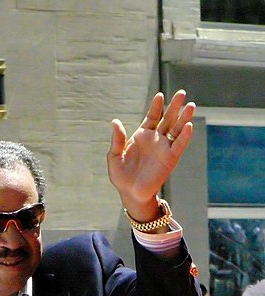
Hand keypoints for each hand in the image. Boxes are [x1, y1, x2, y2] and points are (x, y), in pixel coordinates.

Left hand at [107, 90, 195, 221]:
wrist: (130, 193)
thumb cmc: (121, 176)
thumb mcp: (114, 156)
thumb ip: (117, 139)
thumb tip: (115, 121)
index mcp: (141, 136)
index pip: (151, 117)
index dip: (156, 106)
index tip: (159, 95)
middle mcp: (155, 139)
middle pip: (167, 119)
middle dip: (174, 106)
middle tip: (181, 93)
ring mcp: (164, 148)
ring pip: (177, 129)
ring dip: (184, 118)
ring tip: (191, 105)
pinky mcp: (171, 158)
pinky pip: (179, 145)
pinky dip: (185, 136)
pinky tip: (188, 125)